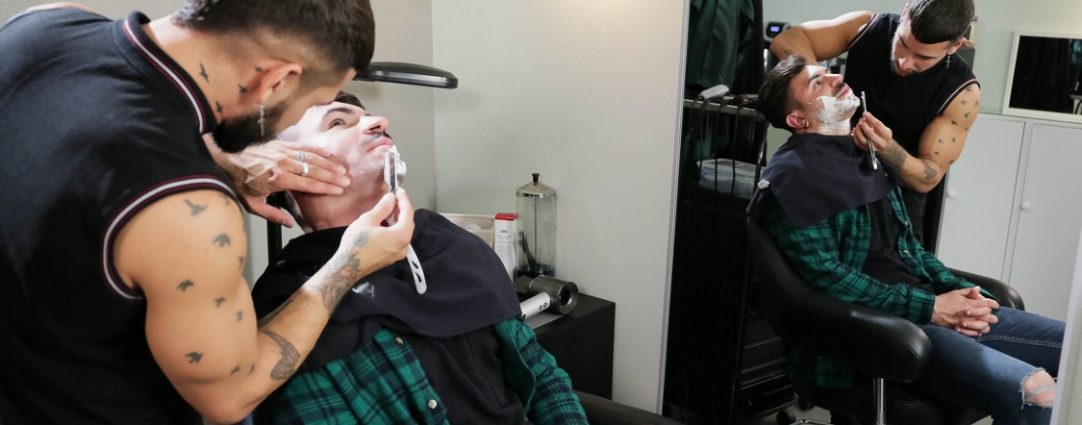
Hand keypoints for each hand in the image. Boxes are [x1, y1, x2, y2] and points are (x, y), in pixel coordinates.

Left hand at [208, 136, 350, 226]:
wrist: (228, 162)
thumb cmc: (241, 185)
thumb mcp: (254, 205)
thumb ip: (273, 215)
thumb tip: (290, 224)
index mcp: (278, 179)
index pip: (309, 183)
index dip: (326, 187)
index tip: (339, 190)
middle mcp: (283, 164)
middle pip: (314, 170)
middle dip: (332, 176)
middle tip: (347, 181)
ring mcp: (283, 152)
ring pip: (311, 158)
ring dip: (328, 164)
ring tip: (342, 170)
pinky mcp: (281, 145)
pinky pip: (303, 147)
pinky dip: (317, 150)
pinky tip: (329, 154)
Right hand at [334, 190, 414, 281]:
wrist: (347, 267)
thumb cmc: (356, 244)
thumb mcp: (368, 220)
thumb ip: (382, 208)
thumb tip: (390, 198)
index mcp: (401, 235)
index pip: (408, 213)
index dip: (404, 200)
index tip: (399, 191)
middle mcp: (404, 246)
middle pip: (408, 223)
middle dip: (401, 210)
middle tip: (392, 199)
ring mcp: (399, 253)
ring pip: (403, 232)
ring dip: (397, 220)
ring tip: (386, 210)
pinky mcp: (392, 257)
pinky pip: (397, 240)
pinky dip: (393, 230)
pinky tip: (383, 224)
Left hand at [852, 112, 893, 152]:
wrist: (885, 147)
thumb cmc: (883, 135)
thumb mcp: (884, 128)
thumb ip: (876, 123)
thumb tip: (865, 117)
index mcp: (886, 135)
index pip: (878, 125)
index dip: (871, 118)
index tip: (865, 113)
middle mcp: (880, 143)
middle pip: (870, 134)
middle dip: (864, 125)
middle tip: (861, 119)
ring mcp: (872, 147)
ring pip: (862, 139)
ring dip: (858, 130)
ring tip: (858, 124)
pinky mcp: (866, 149)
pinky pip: (858, 142)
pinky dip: (855, 135)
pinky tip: (855, 129)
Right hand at [932, 287, 997, 335]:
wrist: (933, 310)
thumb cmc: (944, 300)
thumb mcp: (956, 292)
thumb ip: (969, 291)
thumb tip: (978, 289)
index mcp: (969, 304)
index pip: (987, 304)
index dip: (993, 304)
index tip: (995, 305)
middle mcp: (970, 314)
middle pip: (988, 316)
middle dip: (992, 315)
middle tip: (992, 315)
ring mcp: (966, 323)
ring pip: (983, 326)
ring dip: (986, 325)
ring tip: (987, 323)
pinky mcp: (962, 329)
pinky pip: (974, 333)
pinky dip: (978, 332)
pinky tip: (979, 330)